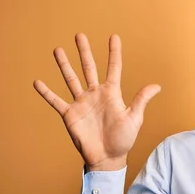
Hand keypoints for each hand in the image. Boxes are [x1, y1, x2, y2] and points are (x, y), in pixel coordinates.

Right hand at [33, 34, 160, 170]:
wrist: (108, 158)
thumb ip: (141, 100)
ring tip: (57, 50)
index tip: (114, 36)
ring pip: (71, 79)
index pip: (114, 68)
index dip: (114, 52)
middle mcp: (95, 94)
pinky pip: (56, 101)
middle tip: (79, 35)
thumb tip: (157, 86)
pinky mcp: (70, 114)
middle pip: (89, 68)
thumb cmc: (123, 140)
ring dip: (64, 65)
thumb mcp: (134, 118)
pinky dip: (46, 92)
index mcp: (112, 93)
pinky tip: (37, 82)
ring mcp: (82, 103)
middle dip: (84, 52)